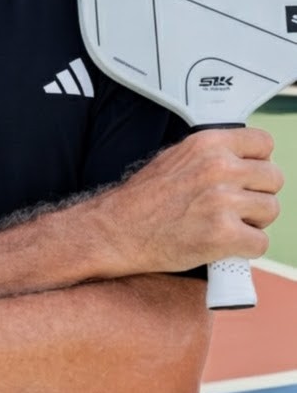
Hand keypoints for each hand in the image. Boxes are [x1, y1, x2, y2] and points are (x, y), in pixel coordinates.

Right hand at [94, 127, 283, 274]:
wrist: (119, 229)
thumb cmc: (145, 197)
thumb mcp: (177, 157)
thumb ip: (212, 154)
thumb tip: (244, 160)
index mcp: (208, 143)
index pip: (264, 143)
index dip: (259, 162)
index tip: (249, 175)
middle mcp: (219, 167)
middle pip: (273, 178)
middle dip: (259, 194)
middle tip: (236, 205)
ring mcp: (223, 201)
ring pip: (270, 210)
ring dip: (253, 221)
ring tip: (226, 224)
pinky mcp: (224, 234)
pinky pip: (260, 243)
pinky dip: (245, 249)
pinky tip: (223, 244)